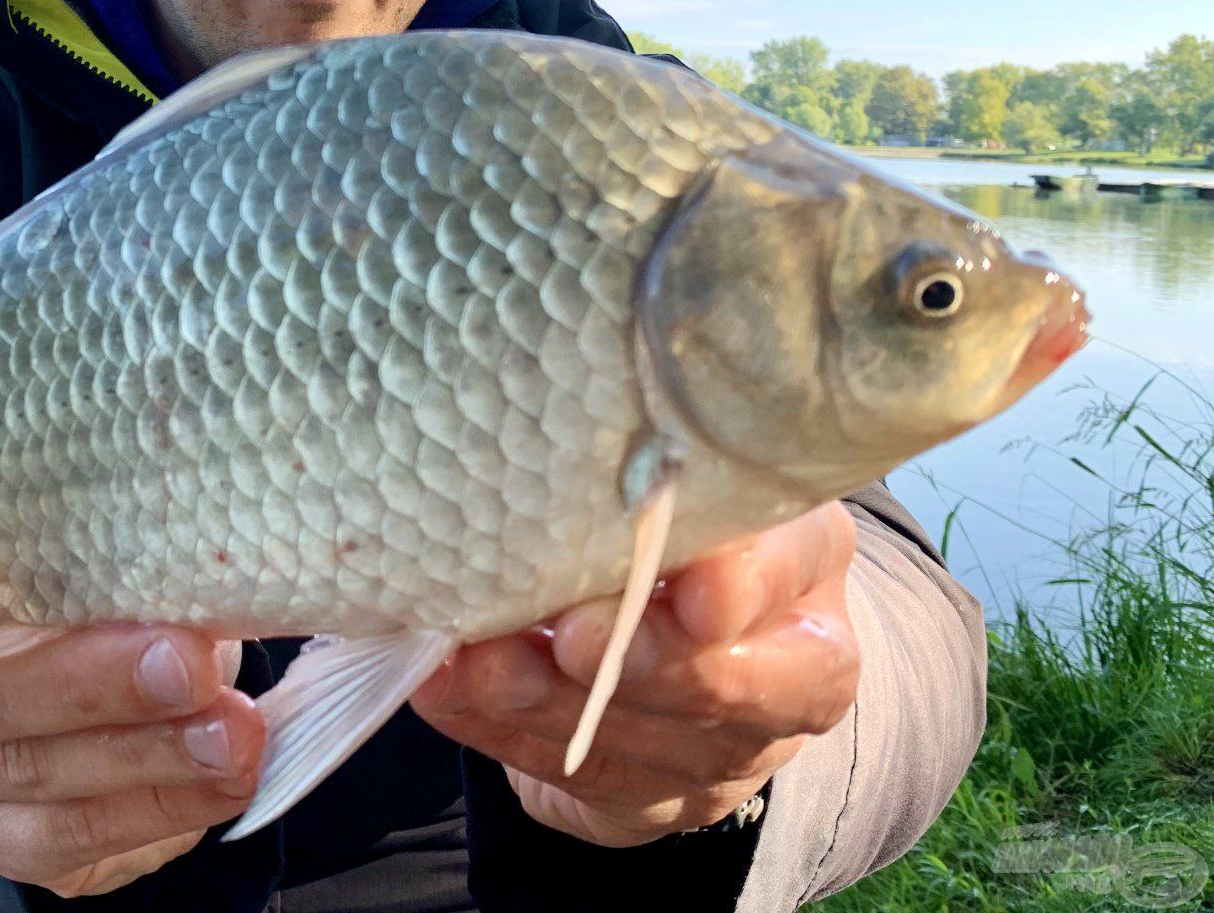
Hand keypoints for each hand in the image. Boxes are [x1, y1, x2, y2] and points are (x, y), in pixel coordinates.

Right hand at [0, 555, 264, 896]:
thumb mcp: (84, 558)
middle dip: (97, 686)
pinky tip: (223, 785)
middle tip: (192, 666)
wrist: (80, 692)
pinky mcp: (3, 842)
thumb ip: (95, 556)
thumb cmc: (83, 597)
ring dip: (146, 764)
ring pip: (32, 786)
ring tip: (233, 738)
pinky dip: (159, 814)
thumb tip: (173, 552)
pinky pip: (74, 846)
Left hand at [409, 500, 859, 846]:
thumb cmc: (662, 519)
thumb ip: (641, 470)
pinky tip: (447, 690)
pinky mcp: (658, 797)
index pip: (796, 567)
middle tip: (571, 637)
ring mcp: (730, 749)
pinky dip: (502, 732)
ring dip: (552, 704)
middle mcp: (790, 667)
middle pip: (742, 686)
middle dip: (649, 664)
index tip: (696, 590)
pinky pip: (583, 778)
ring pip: (653, 745)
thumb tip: (549, 453)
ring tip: (480, 664)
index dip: (749, 584)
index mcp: (804, 558)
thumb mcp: (673, 474)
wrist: (681, 627)